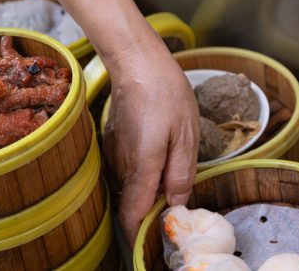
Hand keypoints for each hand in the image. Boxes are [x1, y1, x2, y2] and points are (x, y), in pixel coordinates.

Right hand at [103, 45, 199, 246]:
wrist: (138, 63)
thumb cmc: (166, 94)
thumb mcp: (187, 135)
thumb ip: (180, 174)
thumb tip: (176, 203)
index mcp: (142, 166)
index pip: (132, 216)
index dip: (142, 233)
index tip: (158, 234)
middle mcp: (121, 165)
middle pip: (132, 204)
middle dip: (152, 208)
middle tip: (176, 194)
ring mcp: (113, 154)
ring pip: (129, 187)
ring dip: (148, 189)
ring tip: (170, 165)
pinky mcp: (111, 145)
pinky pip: (125, 170)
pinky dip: (141, 172)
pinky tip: (157, 152)